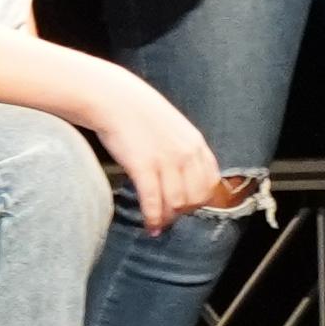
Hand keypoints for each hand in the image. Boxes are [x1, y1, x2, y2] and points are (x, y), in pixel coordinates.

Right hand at [85, 72, 225, 237]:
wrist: (113, 99)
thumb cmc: (139, 112)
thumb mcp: (173, 127)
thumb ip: (183, 148)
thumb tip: (184, 173)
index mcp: (196, 142)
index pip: (211, 181)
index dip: (201, 199)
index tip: (188, 206)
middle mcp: (186, 153)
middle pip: (197, 197)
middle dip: (185, 212)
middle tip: (171, 217)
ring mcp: (166, 160)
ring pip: (177, 203)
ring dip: (168, 218)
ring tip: (159, 224)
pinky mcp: (143, 167)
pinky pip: (153, 202)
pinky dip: (153, 219)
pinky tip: (149, 226)